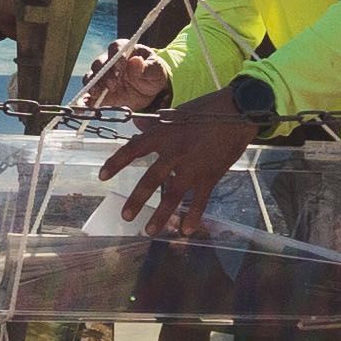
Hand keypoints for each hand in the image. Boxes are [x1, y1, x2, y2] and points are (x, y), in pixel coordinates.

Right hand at [82, 42, 171, 110]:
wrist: (151, 91)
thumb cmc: (153, 74)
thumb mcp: (155, 70)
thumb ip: (147, 67)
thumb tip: (136, 61)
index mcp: (125, 50)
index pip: (116, 48)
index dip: (116, 56)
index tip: (121, 67)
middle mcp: (110, 61)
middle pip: (100, 63)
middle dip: (104, 74)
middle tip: (113, 84)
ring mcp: (103, 76)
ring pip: (92, 77)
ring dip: (93, 85)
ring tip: (98, 93)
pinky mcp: (100, 91)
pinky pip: (89, 93)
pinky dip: (86, 99)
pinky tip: (86, 104)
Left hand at [99, 90, 255, 238]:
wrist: (238, 111)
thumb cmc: (208, 109)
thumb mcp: (178, 113)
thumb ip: (156, 123)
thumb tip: (137, 123)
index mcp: (163, 134)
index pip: (133, 149)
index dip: (116, 163)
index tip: (102, 176)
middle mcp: (174, 152)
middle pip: (150, 179)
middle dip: (137, 200)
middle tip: (126, 216)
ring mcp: (192, 166)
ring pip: (173, 195)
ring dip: (161, 215)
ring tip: (149, 231)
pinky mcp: (210, 175)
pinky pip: (199, 200)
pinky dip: (193, 216)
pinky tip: (187, 230)